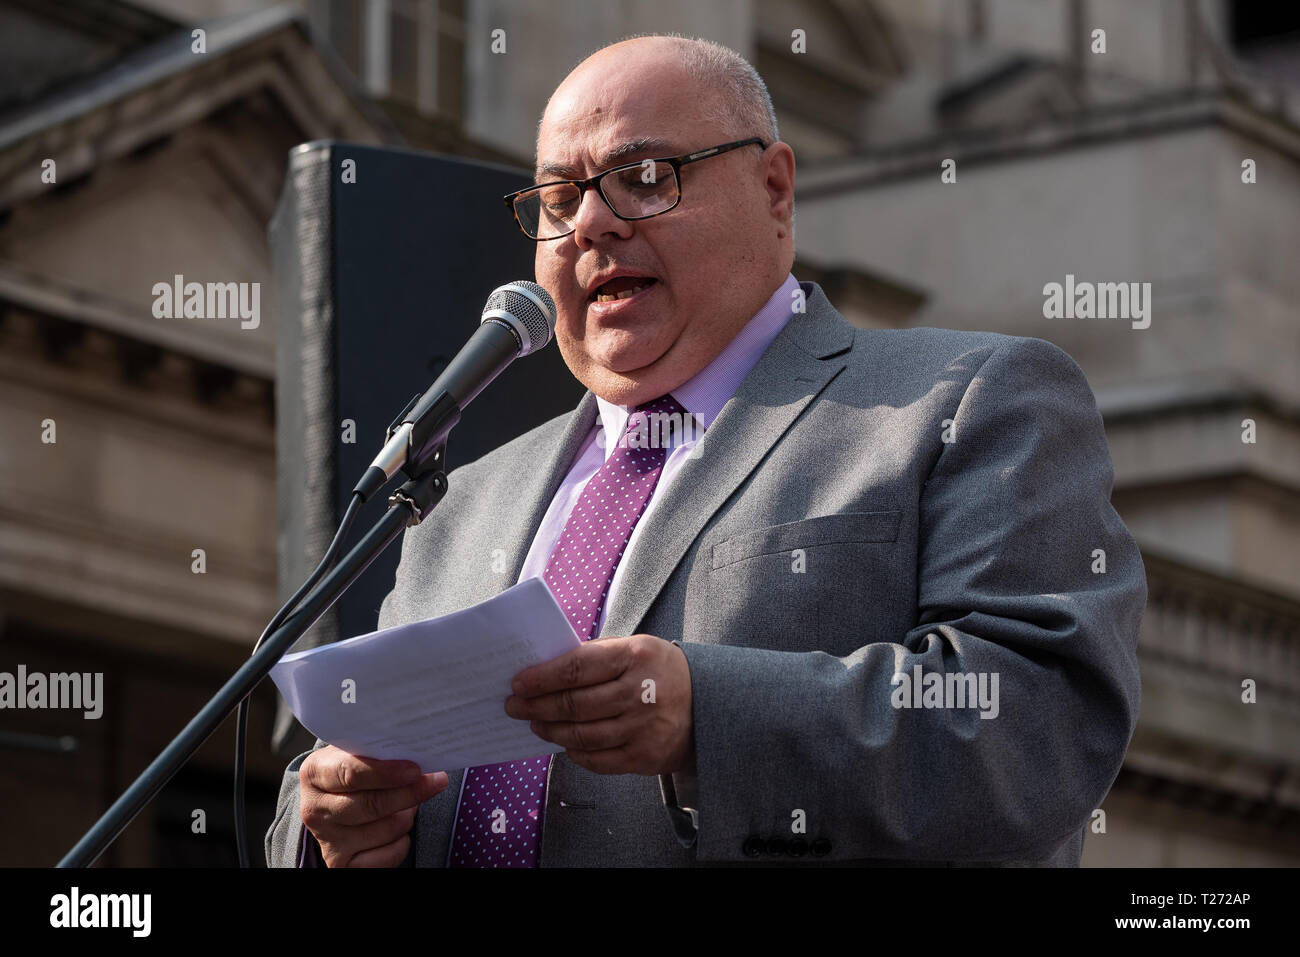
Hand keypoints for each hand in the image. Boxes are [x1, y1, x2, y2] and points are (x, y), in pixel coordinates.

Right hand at [298, 746, 448, 866]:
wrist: (331, 804)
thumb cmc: (350, 773)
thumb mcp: (353, 754)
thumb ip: (375, 752)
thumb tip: (416, 750)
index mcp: (314, 774)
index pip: (351, 773)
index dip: (386, 773)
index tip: (415, 769)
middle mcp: (314, 810)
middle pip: (371, 804)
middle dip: (409, 793)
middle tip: (436, 781)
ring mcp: (327, 840)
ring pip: (386, 829)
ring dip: (407, 814)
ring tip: (407, 802)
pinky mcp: (341, 864)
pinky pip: (389, 854)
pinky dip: (402, 840)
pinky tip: (397, 826)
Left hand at [506, 634, 694, 775]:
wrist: (709, 703)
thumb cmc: (659, 671)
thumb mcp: (636, 649)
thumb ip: (596, 657)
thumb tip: (545, 671)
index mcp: (635, 656)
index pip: (577, 667)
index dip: (542, 677)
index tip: (518, 683)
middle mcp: (640, 692)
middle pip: (575, 704)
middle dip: (537, 706)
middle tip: (515, 706)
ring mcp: (644, 727)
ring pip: (582, 735)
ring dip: (551, 730)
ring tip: (535, 725)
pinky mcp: (645, 757)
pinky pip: (598, 760)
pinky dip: (575, 753)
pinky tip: (564, 743)